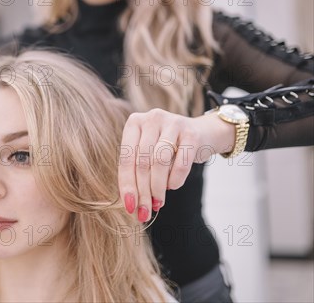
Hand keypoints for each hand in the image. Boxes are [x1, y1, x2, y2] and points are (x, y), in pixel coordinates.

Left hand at [117, 108, 234, 222]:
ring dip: (157, 188)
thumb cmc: (168, 148)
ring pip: (159, 163)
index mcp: (135, 122)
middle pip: (142, 162)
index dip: (127, 185)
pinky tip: (172, 187)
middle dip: (142, 192)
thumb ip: (137, 172)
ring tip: (158, 203)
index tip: (129, 207)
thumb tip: (132, 205)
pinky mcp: (192, 132)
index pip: (126, 158)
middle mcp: (152, 118)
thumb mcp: (148, 153)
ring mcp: (173, 123)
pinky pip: (181, 163)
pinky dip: (175, 180)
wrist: (203, 133)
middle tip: (144, 212)